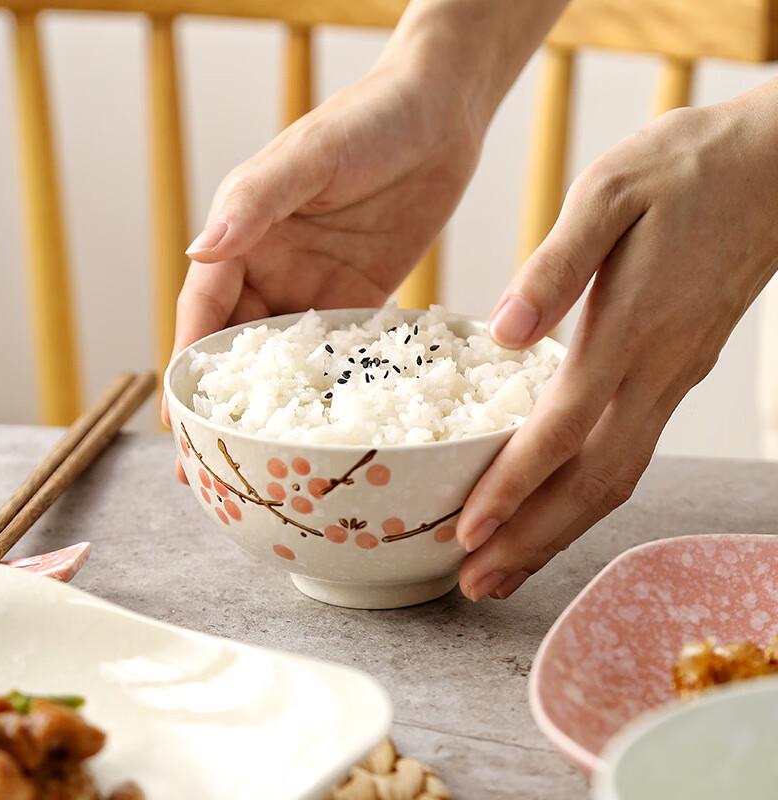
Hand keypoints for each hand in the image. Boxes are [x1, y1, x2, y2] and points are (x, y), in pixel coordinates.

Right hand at [163, 60, 481, 480]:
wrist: (441, 114)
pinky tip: (330, 427)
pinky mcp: (362, 298)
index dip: (189, 368)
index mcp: (245, 235)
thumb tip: (197, 253)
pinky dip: (332, 388)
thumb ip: (256, 203)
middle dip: (225, 405)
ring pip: (287, 359)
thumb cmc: (370, 119)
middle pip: (237, 348)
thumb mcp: (310, 156)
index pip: (203, 312)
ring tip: (265, 462)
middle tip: (214, 465)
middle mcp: (273, 267)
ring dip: (274, 408)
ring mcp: (317, 287)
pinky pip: (341, 353)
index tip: (177, 423)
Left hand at [457, 80, 777, 600]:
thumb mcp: (609, 191)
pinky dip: (585, 497)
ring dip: (558, 532)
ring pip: (615, 480)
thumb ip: (557, 265)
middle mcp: (655, 372)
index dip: (514, 487)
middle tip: (475, 585)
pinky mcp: (676, 375)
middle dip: (531, 540)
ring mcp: (672, 380)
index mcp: (629, 329)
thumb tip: (506, 333)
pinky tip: (555, 508)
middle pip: (592, 482)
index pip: (562, 430)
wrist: (776, 166)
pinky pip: (628, 454)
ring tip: (505, 571)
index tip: (467, 531)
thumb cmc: (688, 167)